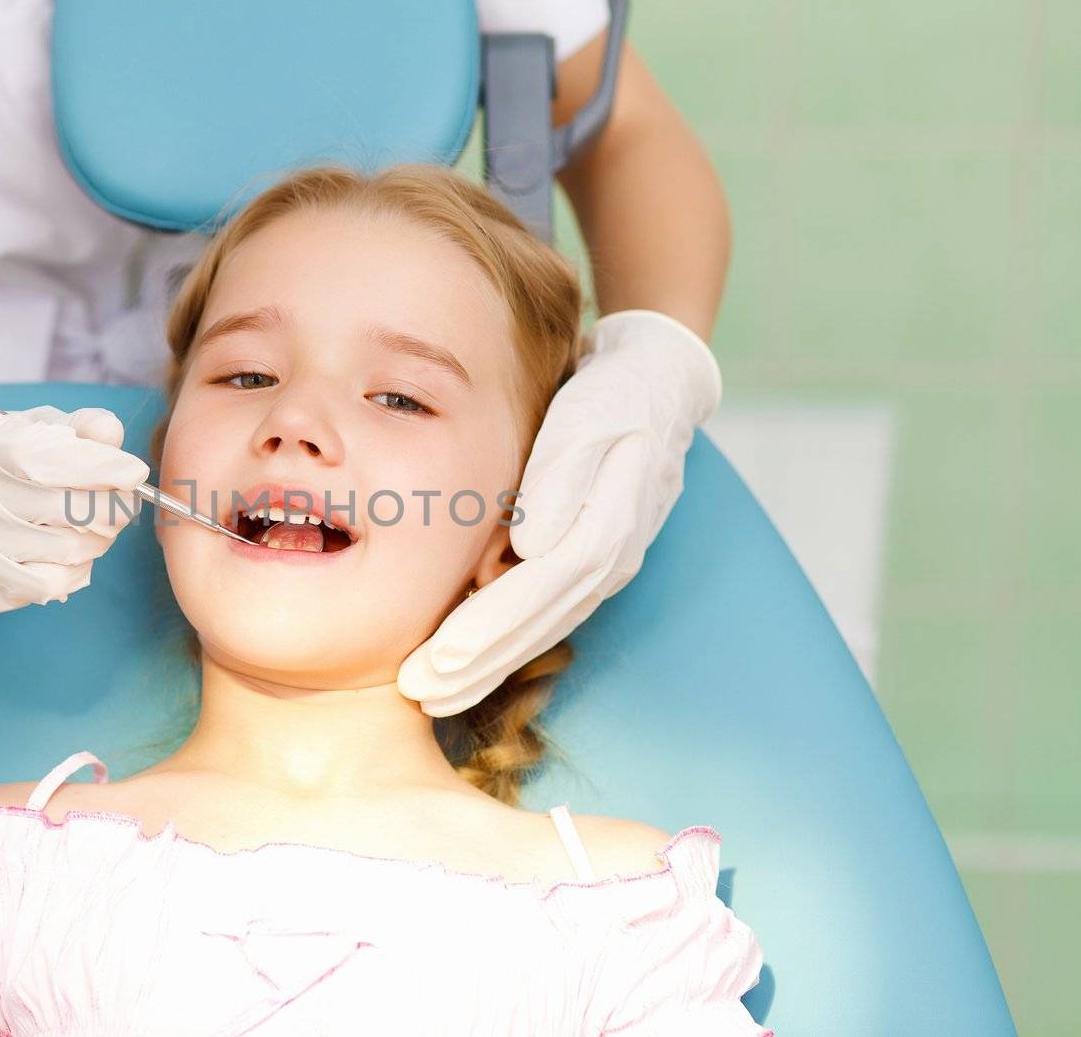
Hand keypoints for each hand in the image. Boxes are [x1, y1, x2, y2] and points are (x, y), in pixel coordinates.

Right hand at [0, 405, 150, 611]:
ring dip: (100, 537)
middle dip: (113, 504)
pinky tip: (71, 553)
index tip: (134, 471)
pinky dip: (79, 568)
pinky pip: (55, 582)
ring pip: (71, 548)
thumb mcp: (14, 430)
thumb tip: (112, 433)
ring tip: (93, 523)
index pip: (47, 459)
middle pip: (68, 508)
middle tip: (123, 500)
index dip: (101, 466)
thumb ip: (67, 429)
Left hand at [396, 310, 722, 716]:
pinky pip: (544, 613)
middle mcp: (609, 559)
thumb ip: (561, 476)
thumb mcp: (589, 418)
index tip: (443, 658)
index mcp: (608, 527)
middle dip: (478, 665)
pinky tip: (466, 662)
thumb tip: (533, 543)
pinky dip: (505, 642)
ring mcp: (603, 566)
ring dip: (487, 666)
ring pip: (540, 628)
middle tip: (421, 695)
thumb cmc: (617, 395)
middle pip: (537, 623)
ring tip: (433, 694)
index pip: (539, 589)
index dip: (489, 626)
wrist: (659, 385)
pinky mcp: (590, 562)